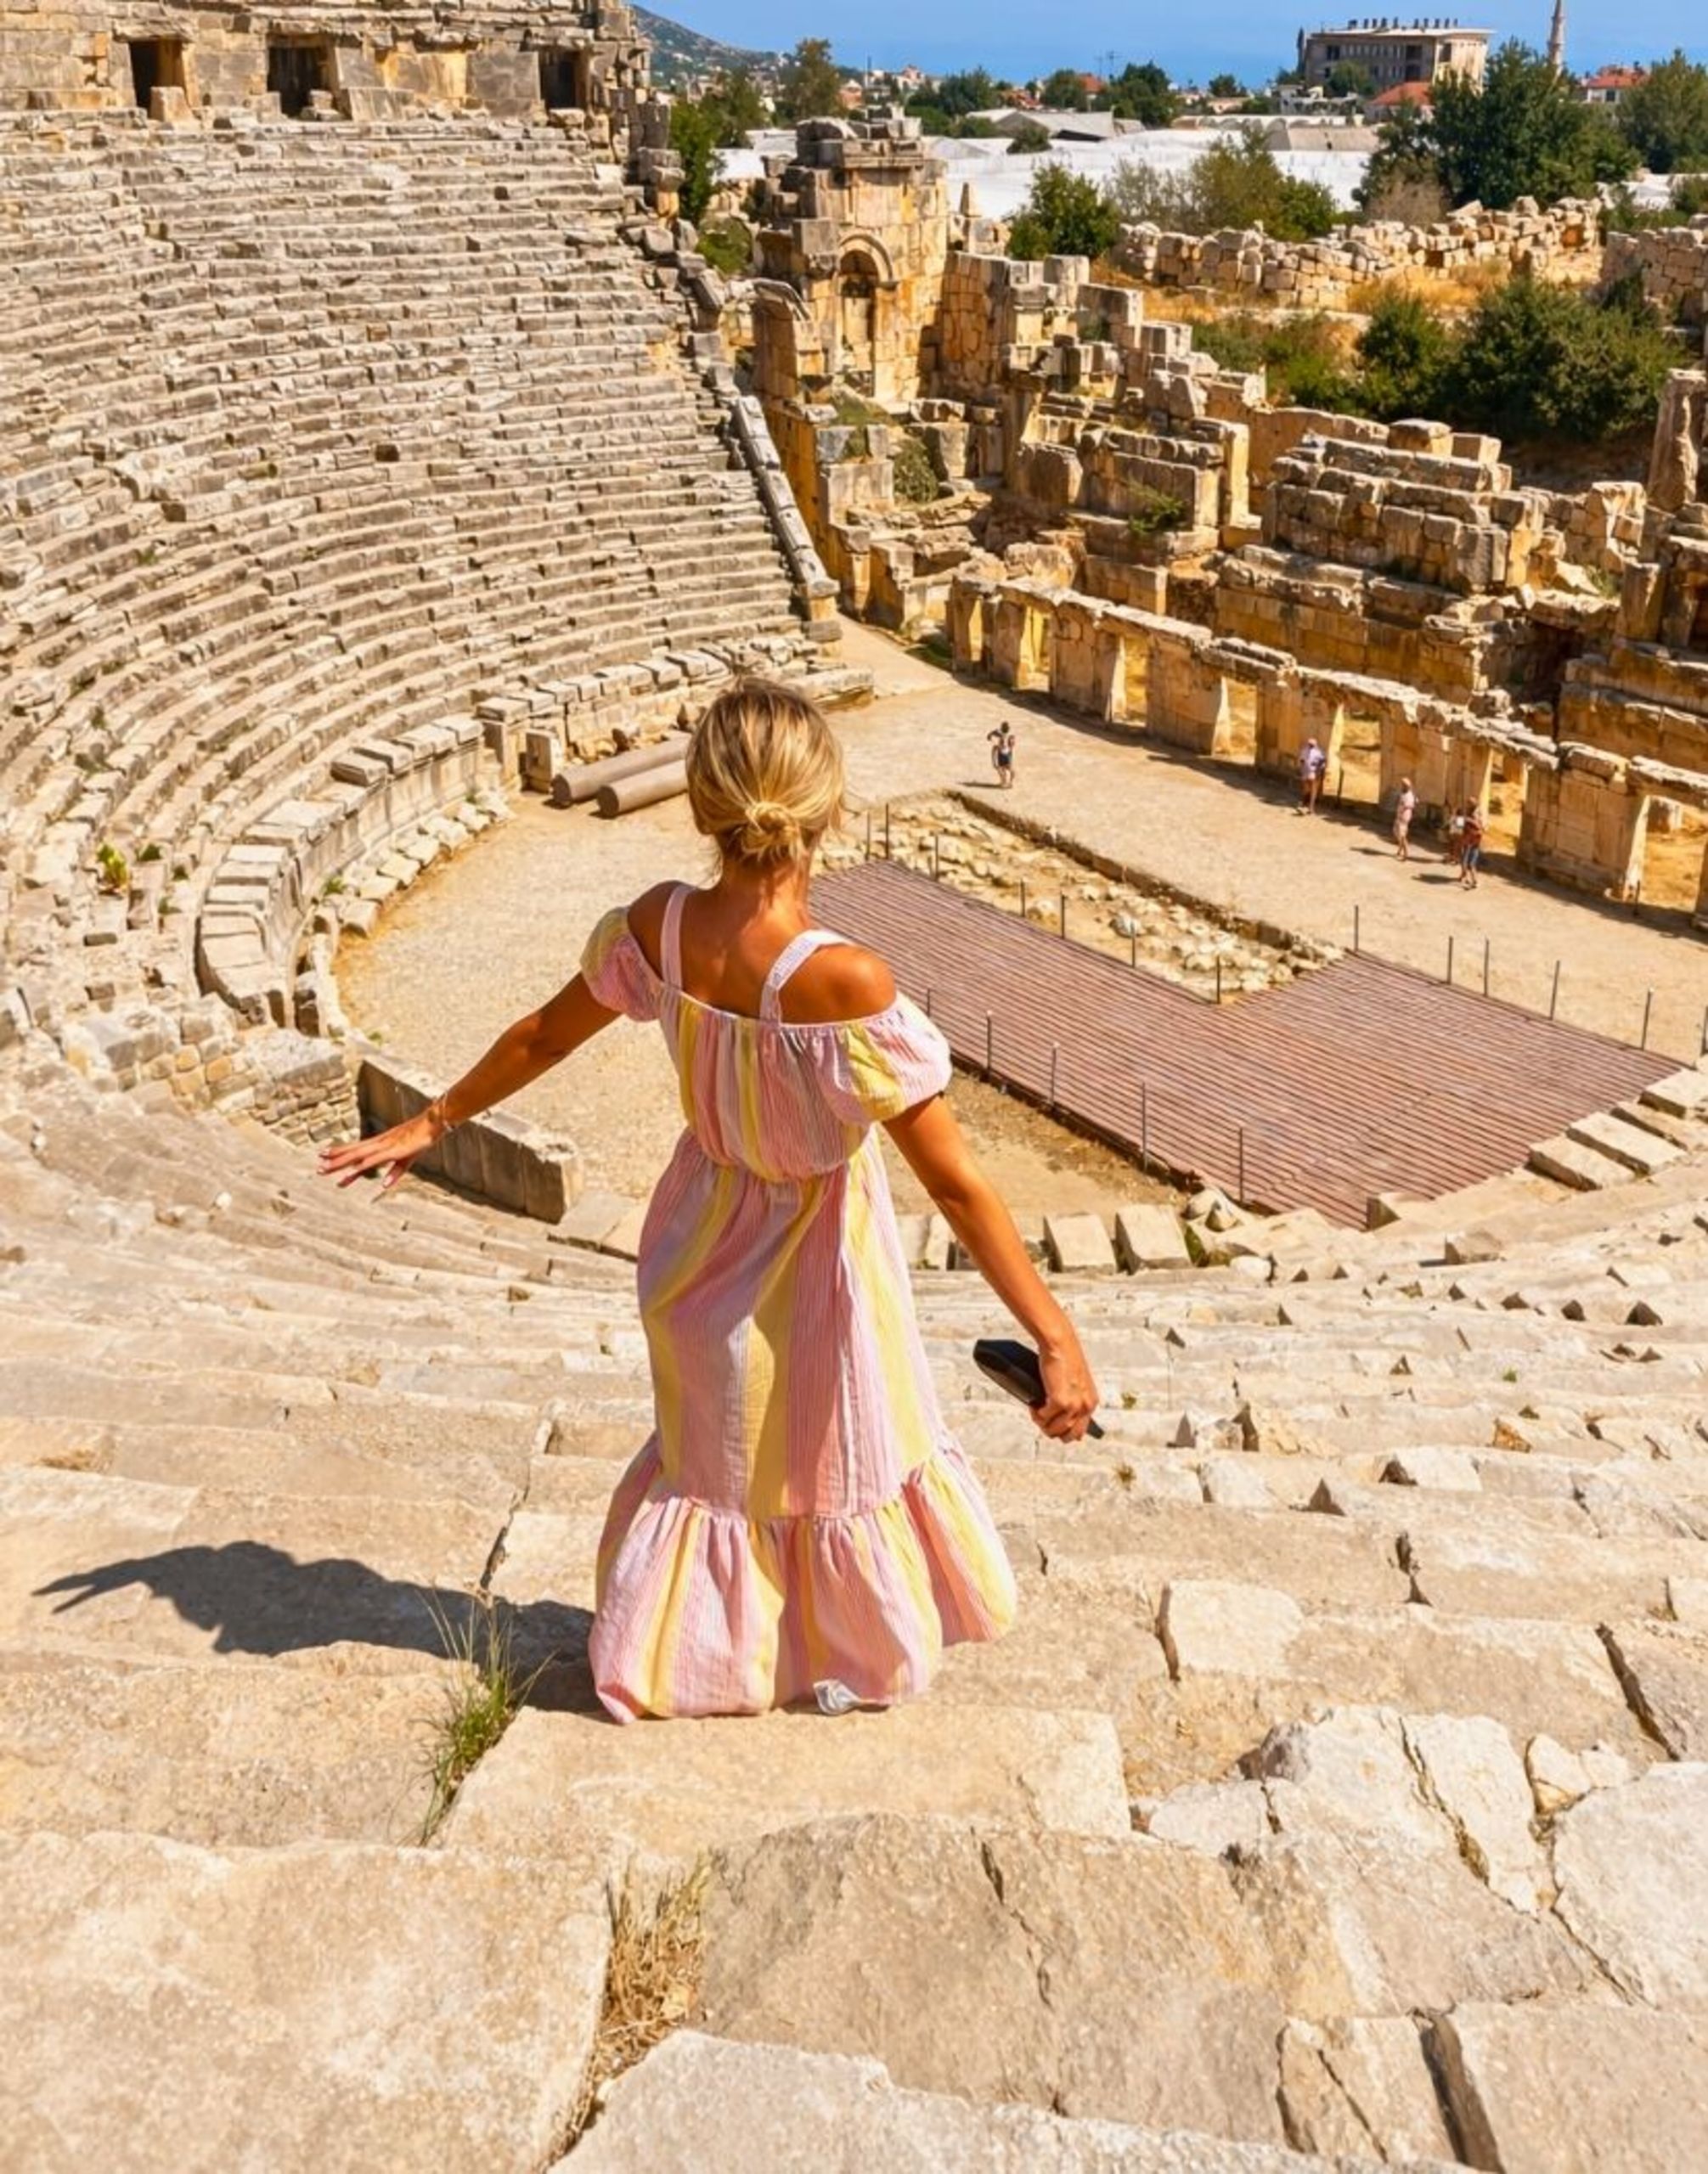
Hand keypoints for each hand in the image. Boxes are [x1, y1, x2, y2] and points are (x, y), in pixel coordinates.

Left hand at [316, 1110, 440, 1193]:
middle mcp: (378, 1144)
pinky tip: (355, 1169)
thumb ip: (395, 1173)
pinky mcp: (394, 1150)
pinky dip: (366, 1164)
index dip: (339, 1152)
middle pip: (352, 1153)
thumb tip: (384, 1185)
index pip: (355, 1149)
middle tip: (318, 1168)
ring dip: (343, 1163)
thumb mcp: (406, 1159)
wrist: (432, 1124)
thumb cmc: (420, 1139)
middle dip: (335, 1160)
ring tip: (328, 1170)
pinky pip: (377, 1158)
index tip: (322, 1155)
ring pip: (359, 1156)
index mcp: (379, 1144)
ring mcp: (385, 1146)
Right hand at [1031, 1330, 1098, 1443]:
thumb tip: (1059, 1418)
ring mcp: (1074, 1405)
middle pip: (1067, 1436)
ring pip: (1053, 1430)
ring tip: (1036, 1411)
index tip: (1051, 1424)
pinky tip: (1034, 1404)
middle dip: (1052, 1431)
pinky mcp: (1060, 1401)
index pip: (1079, 1431)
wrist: (1060, 1343)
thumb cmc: (1065, 1358)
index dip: (1062, 1431)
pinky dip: (1036, 1413)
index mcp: (1091, 1403)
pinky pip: (1043, 1417)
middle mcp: (1085, 1406)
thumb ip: (1073, 1400)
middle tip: (1041, 1419)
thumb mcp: (1076, 1384)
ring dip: (1042, 1423)